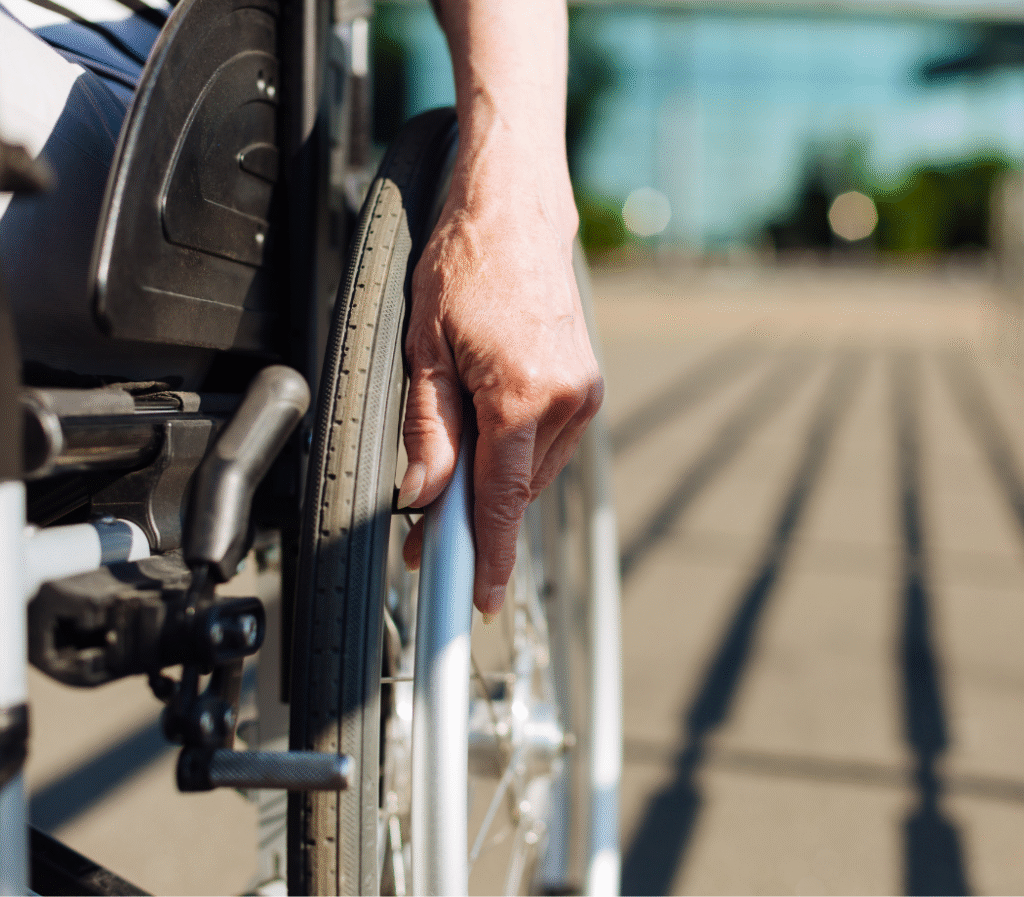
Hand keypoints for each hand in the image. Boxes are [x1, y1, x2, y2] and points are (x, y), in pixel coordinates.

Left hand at [397, 147, 602, 616]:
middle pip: (515, 491)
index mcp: (521, 395)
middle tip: (428, 537)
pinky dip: (516, 458)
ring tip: (452, 473)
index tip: (482, 600)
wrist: (516, 212)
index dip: (491, 557)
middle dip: (475, 520)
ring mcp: (583, 393)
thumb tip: (423, 492)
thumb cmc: (466, 266)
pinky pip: (548, 445)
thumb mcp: (426, 349)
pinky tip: (489, 442)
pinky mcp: (587, 385)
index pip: (501, 500)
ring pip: (532, 472)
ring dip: (495, 486)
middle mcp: (564, 401)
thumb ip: (429, 429)